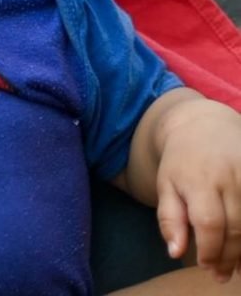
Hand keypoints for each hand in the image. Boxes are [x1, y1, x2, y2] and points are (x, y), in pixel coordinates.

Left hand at [154, 98, 240, 281]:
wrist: (203, 126)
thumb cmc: (180, 162)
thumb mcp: (165, 186)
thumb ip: (170, 219)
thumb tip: (175, 252)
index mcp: (200, 179)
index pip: (210, 222)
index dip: (210, 249)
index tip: (204, 265)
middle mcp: (229, 177)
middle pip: (236, 227)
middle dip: (228, 256)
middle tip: (219, 273)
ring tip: (234, 267)